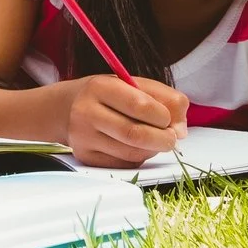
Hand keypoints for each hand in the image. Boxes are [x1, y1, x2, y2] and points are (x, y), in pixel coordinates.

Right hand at [62, 75, 188, 166]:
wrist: (66, 108)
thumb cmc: (108, 95)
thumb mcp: (135, 84)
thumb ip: (166, 99)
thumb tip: (180, 130)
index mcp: (100, 87)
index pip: (140, 106)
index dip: (164, 116)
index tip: (168, 118)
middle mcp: (86, 111)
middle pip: (136, 134)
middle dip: (164, 139)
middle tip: (171, 138)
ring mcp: (83, 136)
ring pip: (132, 153)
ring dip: (152, 149)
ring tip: (153, 140)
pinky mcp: (85, 156)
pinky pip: (124, 163)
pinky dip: (139, 158)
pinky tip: (135, 146)